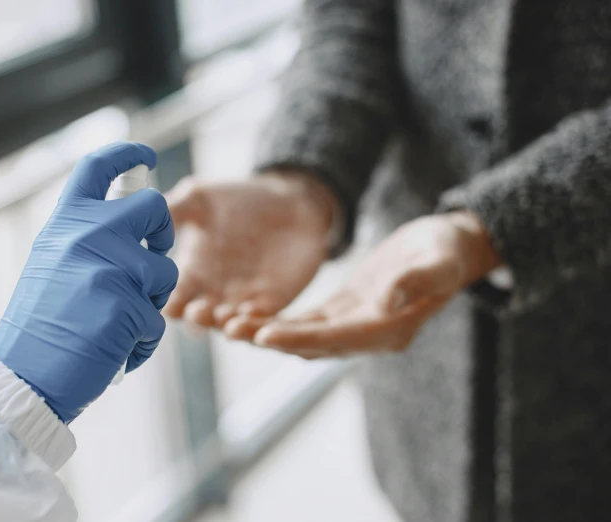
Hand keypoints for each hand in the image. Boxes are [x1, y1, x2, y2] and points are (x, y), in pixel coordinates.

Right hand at [0, 142, 177, 422]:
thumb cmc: (38, 326)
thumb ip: (86, 239)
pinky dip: (142, 341)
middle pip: (154, 208)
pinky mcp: (125, 307)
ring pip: (163, 271)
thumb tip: (132, 228)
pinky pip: (156, 319)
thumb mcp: (52, 264)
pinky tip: (115, 349)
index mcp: (65, 223)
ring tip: (119, 322)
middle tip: (152, 260)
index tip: (146, 154)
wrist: (19, 376)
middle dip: (163, 234)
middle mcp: (87, 235)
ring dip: (152, 300)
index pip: (97, 169)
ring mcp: (108, 269)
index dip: (126, 153)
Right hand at [164, 172, 336, 329]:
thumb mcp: (199, 199)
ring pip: (230, 324)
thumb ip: (172, 210)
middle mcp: (212, 292)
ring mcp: (242, 300)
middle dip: (197, 319)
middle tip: (197, 311)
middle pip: (199, 318)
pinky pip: (263, 321)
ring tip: (227, 322)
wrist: (289, 200)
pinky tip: (252, 316)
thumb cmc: (238, 199)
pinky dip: (258, 324)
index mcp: (190, 273)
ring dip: (228, 326)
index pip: (173, 297)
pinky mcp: (272, 302)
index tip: (167, 301)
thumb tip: (141, 221)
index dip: (168, 302)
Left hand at [239, 212, 500, 357]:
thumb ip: (416, 281)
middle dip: (269, 338)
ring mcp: (355, 326)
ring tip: (227, 324)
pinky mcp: (345, 311)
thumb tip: (388, 300)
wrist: (450, 249)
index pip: (335, 338)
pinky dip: (279, 321)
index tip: (263, 334)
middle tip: (228, 329)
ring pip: (302, 336)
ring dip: (267, 333)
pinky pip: (306, 322)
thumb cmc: (447, 252)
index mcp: (389, 330)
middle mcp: (368, 335)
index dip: (298, 337)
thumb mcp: (438, 261)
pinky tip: (250, 314)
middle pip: (310, 343)